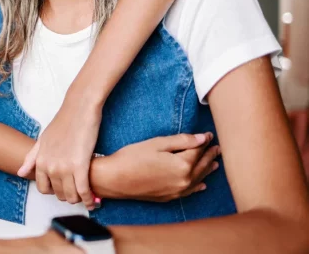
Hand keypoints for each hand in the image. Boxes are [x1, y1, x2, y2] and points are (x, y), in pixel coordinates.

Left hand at [19, 99, 101, 208]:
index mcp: (41, 161)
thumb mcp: (43, 140)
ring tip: (86, 195)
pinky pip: (83, 191)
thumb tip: (20, 173)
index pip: (43, 188)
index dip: (54, 192)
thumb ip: (31, 158)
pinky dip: (89, 199)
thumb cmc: (63, 122)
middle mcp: (50, 166)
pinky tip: (94, 201)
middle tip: (77, 192)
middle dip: (68, 196)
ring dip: (79, 199)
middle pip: (58, 194)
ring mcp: (64, 167)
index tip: (63, 189)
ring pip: (70, 196)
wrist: (79, 109)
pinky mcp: (80, 166)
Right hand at [97, 132, 218, 201]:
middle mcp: (184, 180)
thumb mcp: (156, 143)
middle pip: (201, 165)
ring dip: (207, 170)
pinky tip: (202, 185)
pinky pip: (190, 191)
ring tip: (215, 163)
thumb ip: (181, 141)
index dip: (204, 141)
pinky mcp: (169, 197)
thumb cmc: (132, 158)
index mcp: (183, 165)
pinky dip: (198, 186)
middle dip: (209, 155)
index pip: (198, 150)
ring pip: (198, 179)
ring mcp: (177, 191)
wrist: (114, 179)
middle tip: (216, 148)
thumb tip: (202, 138)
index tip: (209, 134)